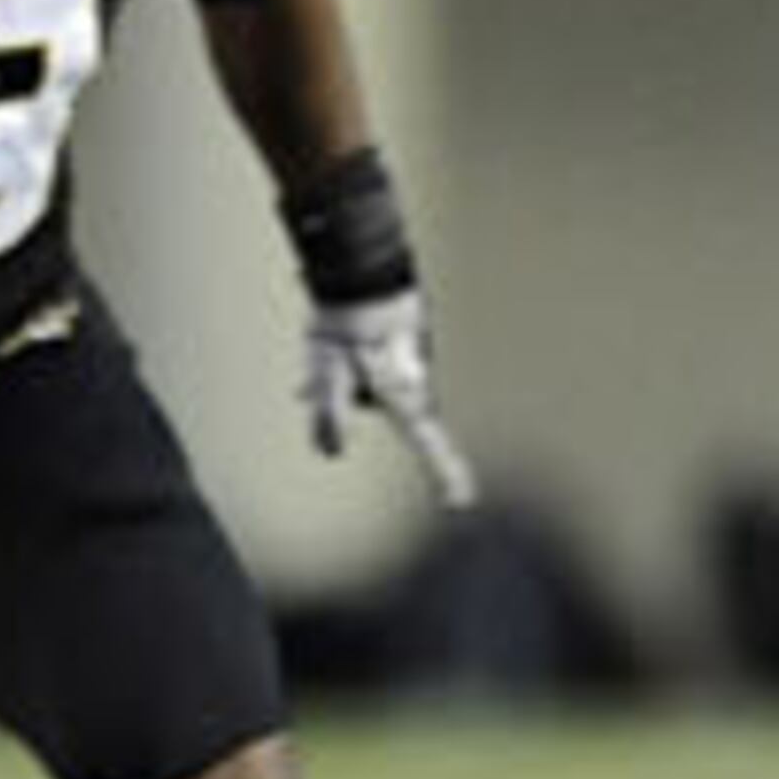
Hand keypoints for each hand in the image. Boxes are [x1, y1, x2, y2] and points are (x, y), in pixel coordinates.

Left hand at [302, 289, 477, 508]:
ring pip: (371, 382)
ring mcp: (414, 360)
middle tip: (319, 378)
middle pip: (381, 408)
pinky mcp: (406, 340)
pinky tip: (328, 341)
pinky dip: (348, 356)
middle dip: (349, 397)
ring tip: (325, 352)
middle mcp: (416, 382)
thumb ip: (328, 418)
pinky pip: (371, 359)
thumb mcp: (329, 378)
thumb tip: (329, 452)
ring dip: (345, 373)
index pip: (429, 446)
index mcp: (405, 398)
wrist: (362, 274)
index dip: (444, 475)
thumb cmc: (347, 330)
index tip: (460, 504)